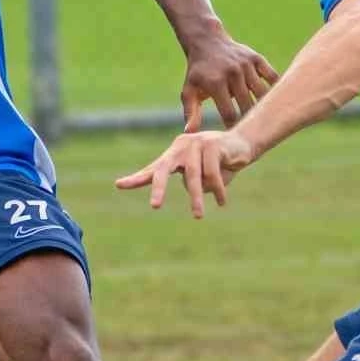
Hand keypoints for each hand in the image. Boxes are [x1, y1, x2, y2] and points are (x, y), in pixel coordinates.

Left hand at [116, 130, 253, 218]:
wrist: (241, 143)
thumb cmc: (216, 161)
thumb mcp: (198, 173)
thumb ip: (188, 182)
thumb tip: (182, 192)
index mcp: (173, 155)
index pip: (152, 170)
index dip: (135, 179)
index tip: (119, 185)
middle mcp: (181, 147)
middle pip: (164, 170)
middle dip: (159, 188)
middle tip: (154, 206)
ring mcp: (197, 143)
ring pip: (193, 177)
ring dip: (196, 198)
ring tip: (198, 216)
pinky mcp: (213, 145)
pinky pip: (213, 174)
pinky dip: (217, 190)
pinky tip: (221, 201)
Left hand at [181, 33, 276, 129]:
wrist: (207, 43)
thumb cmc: (198, 73)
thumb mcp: (189, 91)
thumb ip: (191, 113)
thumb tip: (189, 133)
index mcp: (216, 83)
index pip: (229, 114)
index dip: (233, 127)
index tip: (234, 136)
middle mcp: (233, 73)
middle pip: (248, 105)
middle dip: (249, 120)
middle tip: (251, 132)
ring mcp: (246, 65)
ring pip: (262, 93)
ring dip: (263, 107)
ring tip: (263, 119)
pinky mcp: (256, 59)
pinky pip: (272, 77)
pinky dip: (275, 89)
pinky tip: (273, 100)